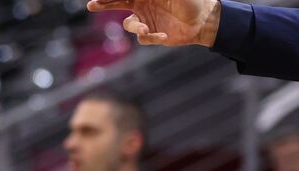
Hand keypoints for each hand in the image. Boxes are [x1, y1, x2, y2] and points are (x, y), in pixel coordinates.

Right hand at [87, 0, 221, 46]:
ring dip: (135, 27)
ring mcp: (146, 21)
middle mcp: (141, 6)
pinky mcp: (154, 35)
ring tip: (145, 29)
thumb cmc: (190, 0)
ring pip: (130, 25)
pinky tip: (164, 35)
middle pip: (116, 4)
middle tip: (92, 4)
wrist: (205, 19)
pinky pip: (145, 38)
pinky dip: (151, 37)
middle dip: (103, 3)